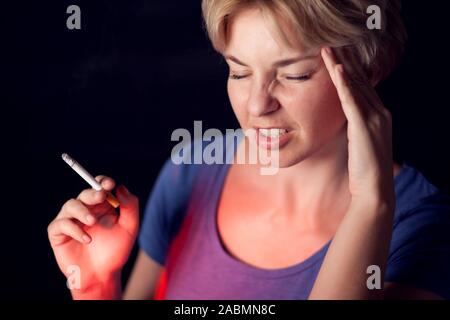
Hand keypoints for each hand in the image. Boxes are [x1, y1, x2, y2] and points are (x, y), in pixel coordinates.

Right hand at [47, 176, 138, 293]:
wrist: (103, 275)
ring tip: (93, 222)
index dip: (102, 181)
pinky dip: (74, 229)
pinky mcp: (59, 233)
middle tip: (101, 196)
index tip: (109, 184)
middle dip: (93, 193)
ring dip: (82, 211)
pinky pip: (61, 224)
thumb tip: (121, 187)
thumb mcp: (130, 228)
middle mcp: (86, 210)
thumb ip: (130, 207)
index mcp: (103, 205)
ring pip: (71, 205)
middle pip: (85, 193)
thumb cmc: (116, 251)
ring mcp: (71, 220)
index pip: (99, 186)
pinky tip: (87, 239)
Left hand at [321, 47, 394, 208]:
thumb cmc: (364, 169)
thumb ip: (355, 126)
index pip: (363, 87)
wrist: (374, 189)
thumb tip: (344, 118)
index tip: (337, 56)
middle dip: (345, 62)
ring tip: (329, 51)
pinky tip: (338, 70)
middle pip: (360, 81)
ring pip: (356, 86)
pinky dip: (345, 84)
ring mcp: (375, 118)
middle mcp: (380, 112)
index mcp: (378, 115)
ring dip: (341, 66)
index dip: (349, 70)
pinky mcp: (365, 126)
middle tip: (330, 45)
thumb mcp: (360, 141)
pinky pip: (352, 101)